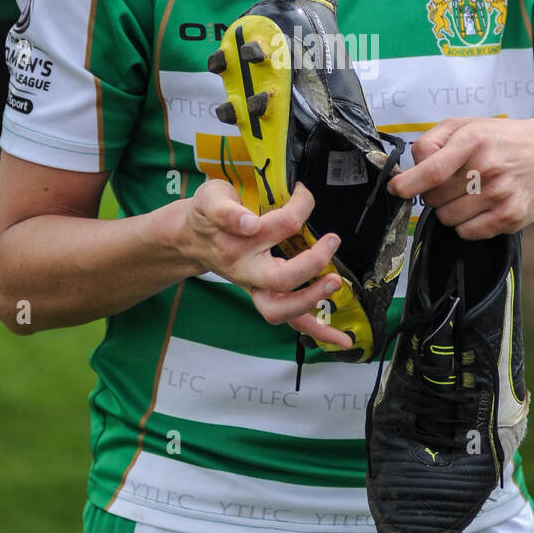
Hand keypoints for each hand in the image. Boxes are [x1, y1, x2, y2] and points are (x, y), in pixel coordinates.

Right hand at [180, 180, 351, 345]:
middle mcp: (245, 270)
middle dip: (313, 263)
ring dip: (312, 301)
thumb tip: (250, 224)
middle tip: (332, 240)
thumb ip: (226, 210)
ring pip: (281, 309)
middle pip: (281, 279)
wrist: (191, 240)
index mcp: (236, 242)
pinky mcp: (264, 297)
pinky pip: (290, 320)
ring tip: (335, 284)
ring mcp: (254, 288)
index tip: (304, 192)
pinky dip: (316, 330)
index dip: (301, 205)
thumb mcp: (210, 198)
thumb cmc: (207, 216)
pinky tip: (342, 340)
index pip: (280, 225)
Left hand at [387, 117, 533, 239]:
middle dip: (433, 193)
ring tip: (467, 193)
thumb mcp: (463, 126)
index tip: (396, 189)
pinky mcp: (512, 217)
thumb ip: (430, 142)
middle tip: (451, 183)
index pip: (433, 171)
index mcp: (473, 141)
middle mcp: (488, 169)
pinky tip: (479, 207)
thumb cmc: (497, 140)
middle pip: (435, 198)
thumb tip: (410, 170)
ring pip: (448, 218)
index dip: (408, 185)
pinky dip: (466, 224)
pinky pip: (468, 233)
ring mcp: (502, 195)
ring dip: (449, 210)